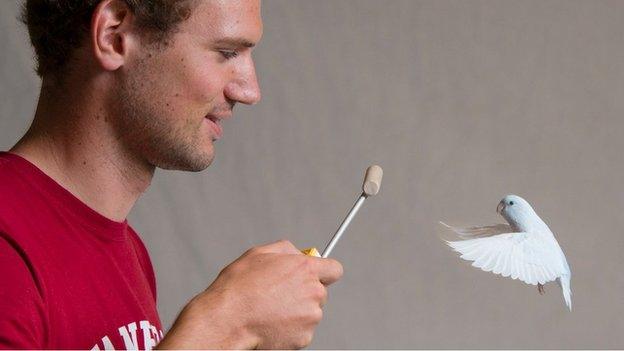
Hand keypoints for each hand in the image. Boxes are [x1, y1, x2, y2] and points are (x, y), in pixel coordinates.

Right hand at [156, 240, 343, 348]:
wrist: (227, 320)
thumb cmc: (238, 287)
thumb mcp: (259, 254)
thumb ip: (286, 250)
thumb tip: (298, 253)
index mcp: (305, 269)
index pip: (334, 269)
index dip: (325, 271)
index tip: (317, 275)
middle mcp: (313, 292)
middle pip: (321, 292)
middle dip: (305, 292)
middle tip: (280, 294)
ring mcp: (310, 316)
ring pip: (311, 312)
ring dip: (297, 311)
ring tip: (270, 309)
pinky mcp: (304, 337)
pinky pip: (302, 330)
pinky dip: (290, 328)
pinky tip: (271, 323)